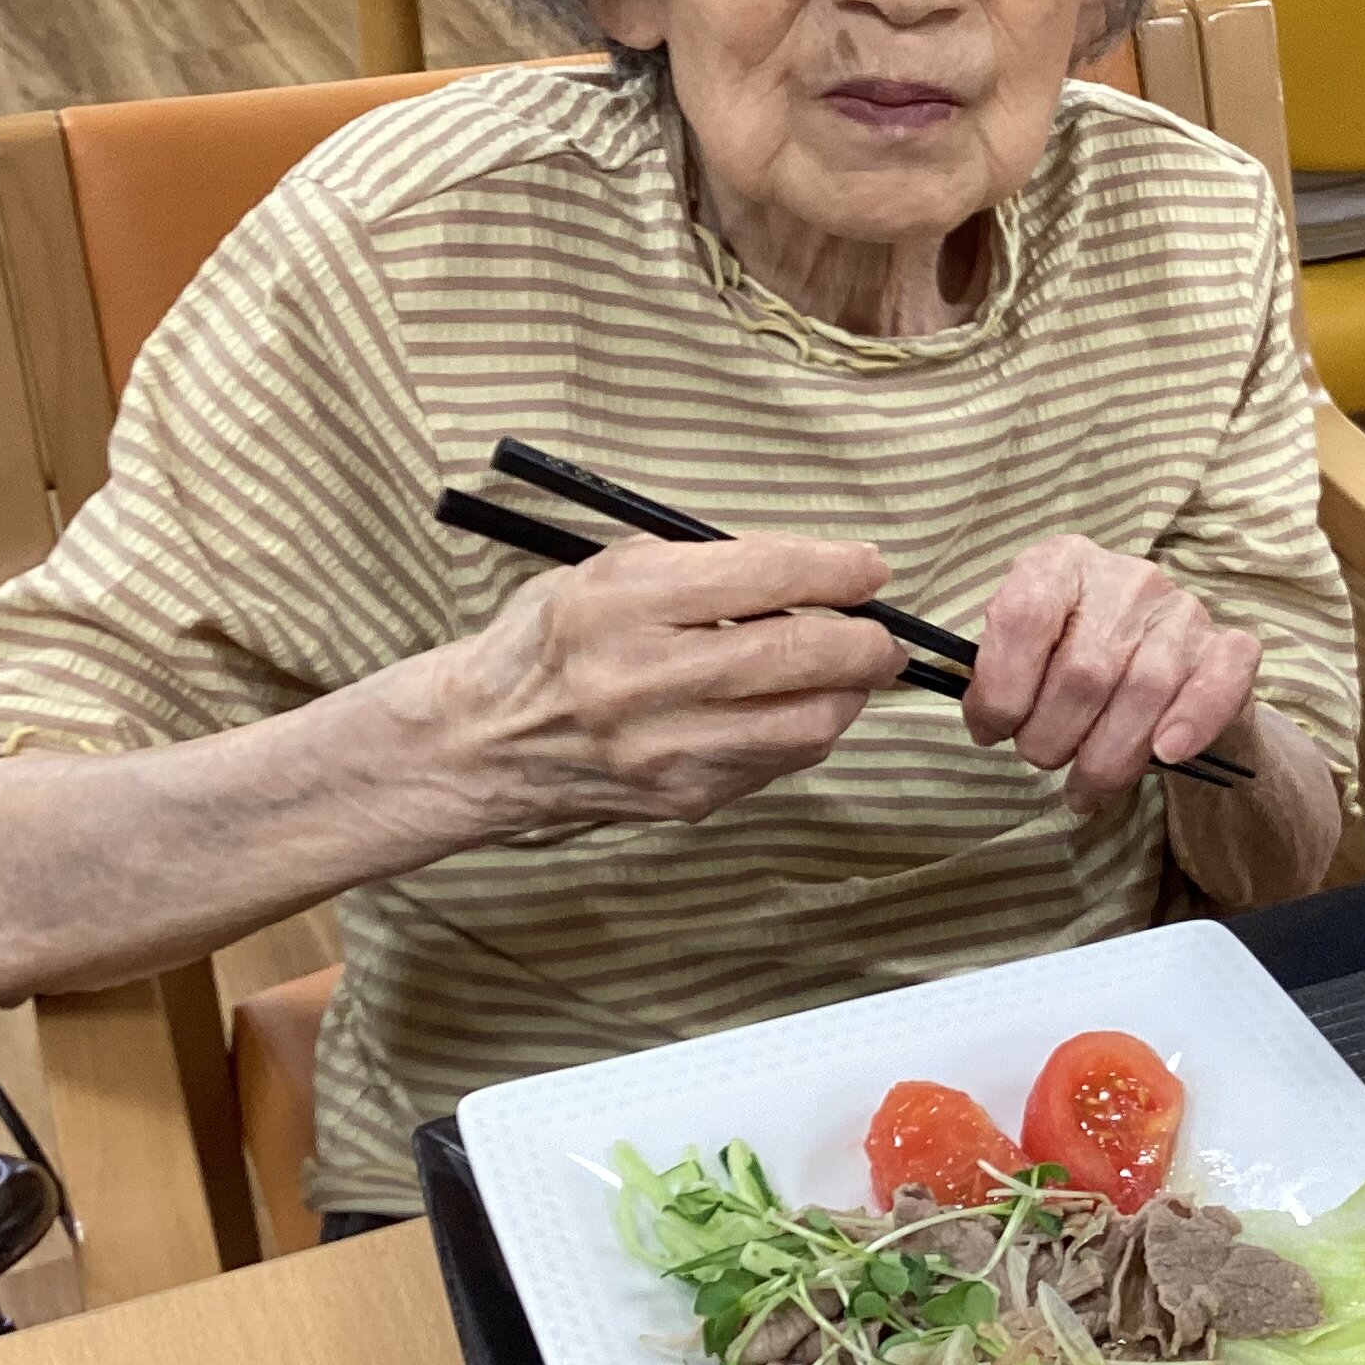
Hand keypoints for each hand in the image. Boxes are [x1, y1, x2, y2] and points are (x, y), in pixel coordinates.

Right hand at [423, 533, 907, 831]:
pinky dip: (804, 729)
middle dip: (864, 640)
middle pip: (801, 657)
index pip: (764, 577)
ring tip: (844, 671)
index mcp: (622, 601)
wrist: (485, 740)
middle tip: (880, 632)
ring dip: (847, 693)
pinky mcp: (684, 797)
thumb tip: (818, 574)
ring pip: (808, 723)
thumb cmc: (555, 640)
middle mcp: (642, 677)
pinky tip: (790, 707)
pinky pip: (779, 761)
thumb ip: (709, 568)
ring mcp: (667, 748)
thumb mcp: (610, 571)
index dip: (836, 571)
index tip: (869, 567)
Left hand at [962, 536, 1261, 812]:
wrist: (1163, 679)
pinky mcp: (1229, 649)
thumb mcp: (1028, 657)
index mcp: (1062, 563)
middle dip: (1051, 737)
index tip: (991, 731)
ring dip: (1106, 758)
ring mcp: (1182, 611)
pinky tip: (1166, 755)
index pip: (1023, 617)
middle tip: (1042, 759)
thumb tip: (989, 720)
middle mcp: (1126, 578)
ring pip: (1143, 690)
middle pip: (1083, 670)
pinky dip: (1190, 723)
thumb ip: (1000, 675)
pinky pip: (1215, 686)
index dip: (1000, 688)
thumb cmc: (1077, 666)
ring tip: (1083, 788)